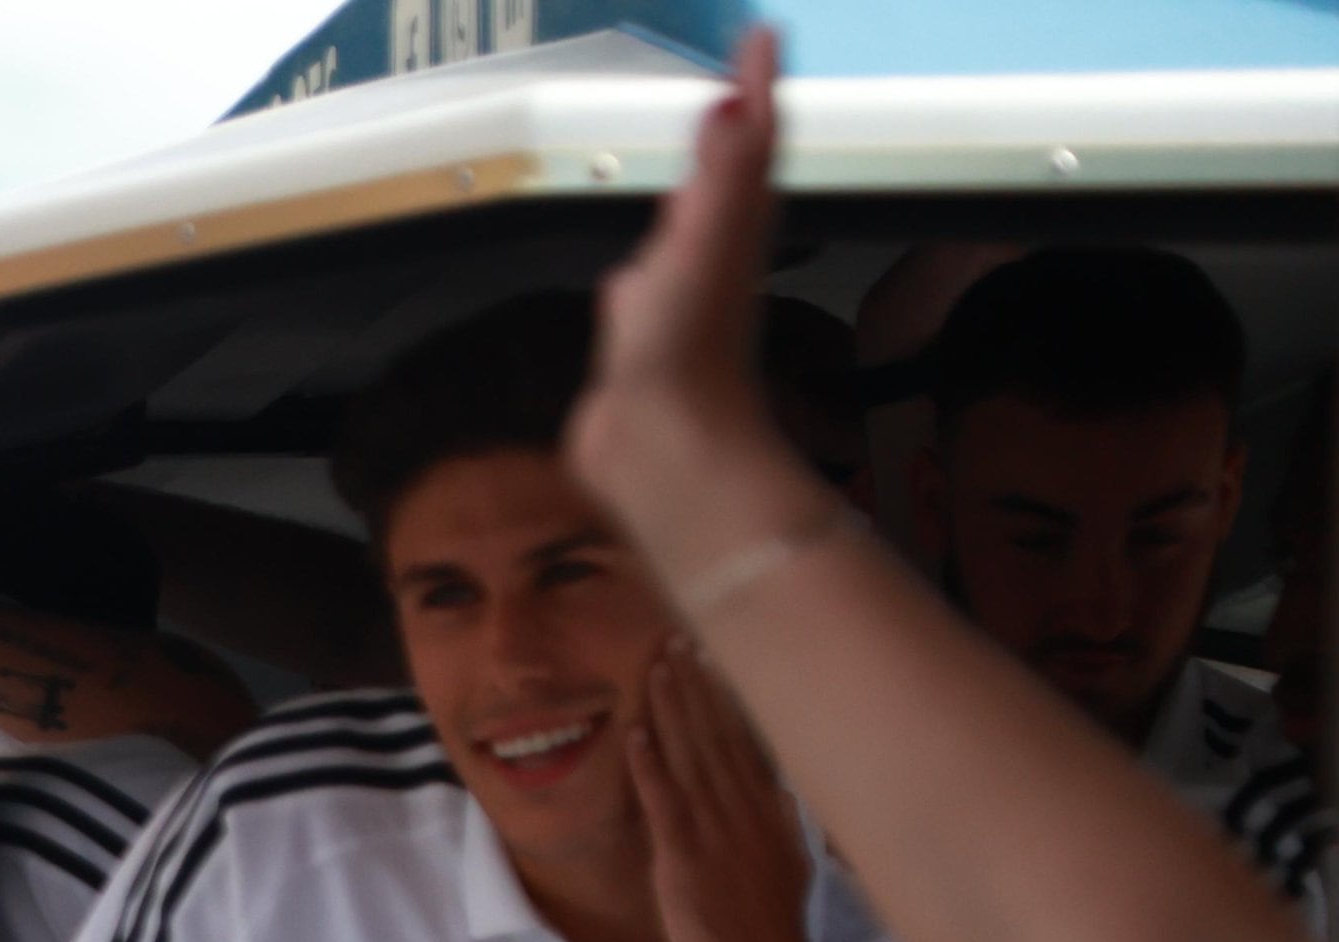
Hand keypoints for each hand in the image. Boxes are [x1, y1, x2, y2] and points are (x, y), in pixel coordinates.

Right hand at [570, 32, 825, 580]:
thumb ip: (721, 175)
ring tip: (680, 156)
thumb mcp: (704, 246)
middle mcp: (708, 256)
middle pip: (725, 178)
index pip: (747, 140)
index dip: (752, 87)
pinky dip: (638, 264)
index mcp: (729, 226)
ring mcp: (672, 301)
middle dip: (727, 128)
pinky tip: (626, 268)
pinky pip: (640, 287)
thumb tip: (731, 104)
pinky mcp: (637, 344)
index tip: (760, 34)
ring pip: (683, 230)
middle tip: (728, 78)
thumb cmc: (688, 352)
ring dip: (684, 192)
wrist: (664, 454)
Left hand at [634, 637, 812, 941]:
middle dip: (695, 686)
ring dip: (671, 709)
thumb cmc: (768, 932)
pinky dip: (650, 764)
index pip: (745, 741)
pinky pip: (665, 801)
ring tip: (656, 665)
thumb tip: (773, 788)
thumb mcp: (782, 865)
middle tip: (676, 638)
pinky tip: (637, 730)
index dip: (725, 697)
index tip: (712, 657)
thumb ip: (773, 823)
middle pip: (718, 736)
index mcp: (770, 812)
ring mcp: (717, 832)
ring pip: (691, 757)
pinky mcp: (686, 859)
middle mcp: (746, 811)